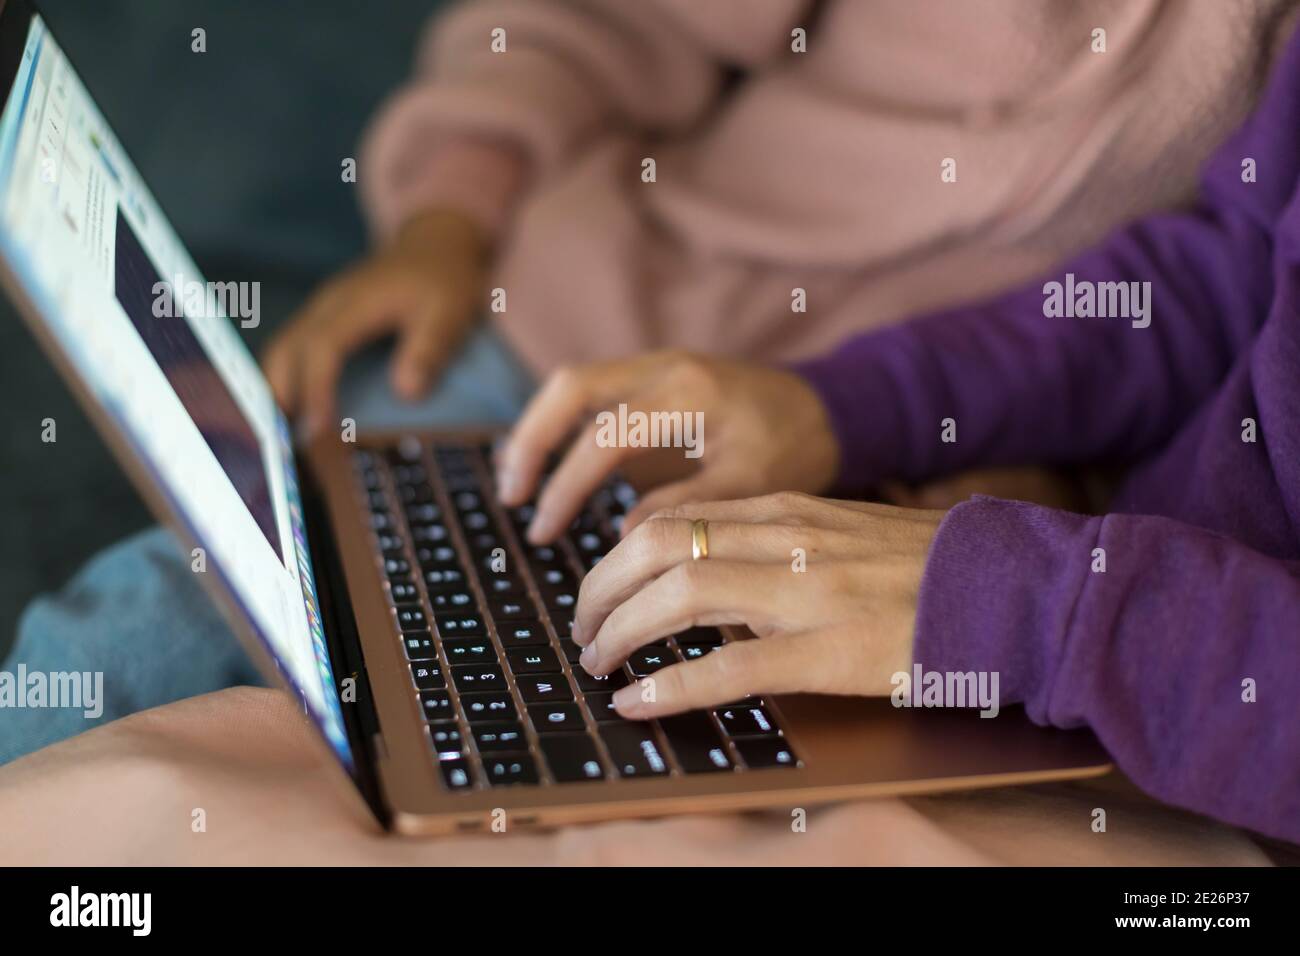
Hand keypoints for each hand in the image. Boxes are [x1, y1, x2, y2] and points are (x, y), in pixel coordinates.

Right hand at [262, 208, 489, 434]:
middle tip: (282, 444)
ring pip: (282, 348)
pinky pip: (293, 347)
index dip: (317, 388)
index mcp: (356, 302)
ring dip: (277, 389)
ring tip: (282, 435)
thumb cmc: (445, 280)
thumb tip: (405, 393)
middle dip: (279, 395)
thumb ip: (429, 350)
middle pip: (285, 348)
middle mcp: (329, 303)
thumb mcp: (450, 313)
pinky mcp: (324, 316)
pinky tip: (295, 410)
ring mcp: (322, 307)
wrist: (437, 243)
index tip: (319, 428)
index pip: (323, 348)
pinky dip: (287, 378)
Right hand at [495, 351, 840, 542]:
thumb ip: (685, 507)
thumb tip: (622, 534)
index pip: (605, 436)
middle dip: (531, 440)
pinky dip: (562, 426)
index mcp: (690, 393)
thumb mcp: (750, 486)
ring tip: (517, 485)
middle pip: (570, 387)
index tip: (546, 531)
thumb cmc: (796, 448)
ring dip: (538, 430)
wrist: (827, 406)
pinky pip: (592, 392)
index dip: (567, 486)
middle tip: (512, 497)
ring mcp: (655, 365)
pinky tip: (550, 466)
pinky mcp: (653, 376)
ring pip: (574, 383)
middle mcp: (664, 367)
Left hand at [571, 492, 943, 717]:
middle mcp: (786, 540)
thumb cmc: (922, 569)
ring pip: (680, 594)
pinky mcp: (831, 650)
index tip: (598, 592)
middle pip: (656, 547)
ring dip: (620, 632)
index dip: (615, 558)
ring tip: (598, 664)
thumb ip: (773, 545)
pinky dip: (672, 685)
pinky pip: (732, 666)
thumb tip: (705, 575)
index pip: (671, 519)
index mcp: (784, 513)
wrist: (1012, 586)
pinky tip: (639, 701)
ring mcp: (807, 593)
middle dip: (599, 590)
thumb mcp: (837, 534)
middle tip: (582, 631)